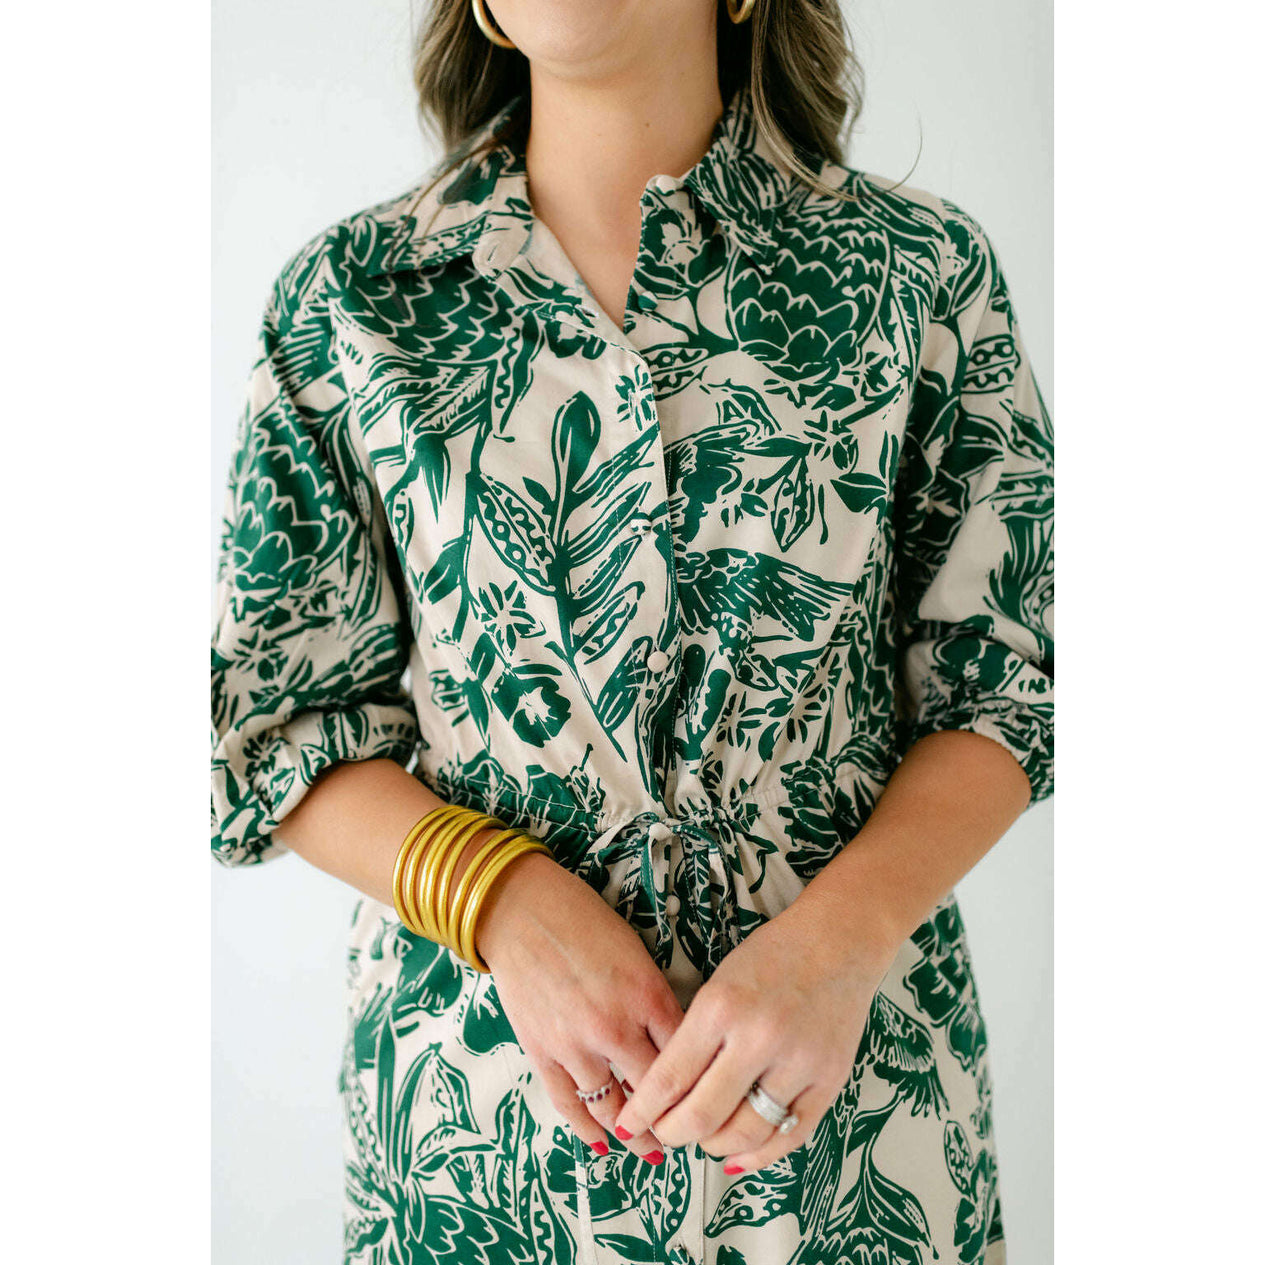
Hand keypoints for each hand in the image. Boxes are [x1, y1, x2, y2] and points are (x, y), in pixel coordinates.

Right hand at [476, 850, 686, 1164]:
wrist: (521, 911)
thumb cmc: (582, 920)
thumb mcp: (636, 952)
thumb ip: (654, 999)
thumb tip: (674, 1041)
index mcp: (646, 995)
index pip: (685, 1056)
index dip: (700, 1083)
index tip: (708, 1099)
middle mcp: (614, 1027)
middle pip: (654, 1091)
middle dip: (673, 1119)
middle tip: (686, 1134)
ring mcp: (575, 1044)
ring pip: (613, 1108)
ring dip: (634, 1135)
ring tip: (652, 1152)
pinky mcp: (542, 1052)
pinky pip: (568, 1103)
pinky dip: (586, 1129)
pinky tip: (602, 1145)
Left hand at [609, 894, 899, 1173]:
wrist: (837, 942)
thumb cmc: (772, 957)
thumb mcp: (718, 985)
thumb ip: (695, 1037)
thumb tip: (667, 1094)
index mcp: (721, 1007)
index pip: (670, 1078)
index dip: (643, 1111)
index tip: (629, 1124)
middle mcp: (759, 1038)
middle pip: (702, 1116)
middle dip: (672, 1134)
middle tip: (664, 1133)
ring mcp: (798, 1063)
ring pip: (744, 1134)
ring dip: (713, 1147)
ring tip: (702, 1140)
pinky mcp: (829, 1081)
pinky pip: (789, 1137)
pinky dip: (759, 1155)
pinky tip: (738, 1155)